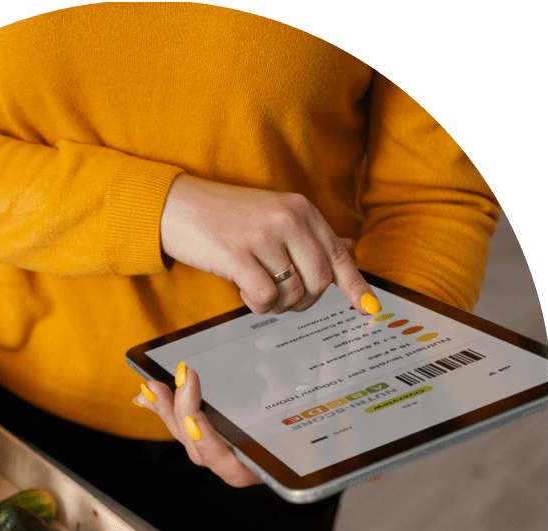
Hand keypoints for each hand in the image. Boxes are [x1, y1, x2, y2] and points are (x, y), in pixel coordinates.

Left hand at [134, 363, 384, 487]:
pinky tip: (147, 388)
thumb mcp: (334, 450)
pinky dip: (164, 406)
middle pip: (197, 447)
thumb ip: (351, 462)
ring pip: (185, 434)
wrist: (310, 441)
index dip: (208, 442)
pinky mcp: (207, 431)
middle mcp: (234, 464)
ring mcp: (217, 449)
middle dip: (182, 415)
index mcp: (257, 471)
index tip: (198, 414)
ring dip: (166, 409)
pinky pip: (181, 422)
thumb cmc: (321, 444)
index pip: (226, 464)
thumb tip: (376, 475)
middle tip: (177, 381)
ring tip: (152, 383)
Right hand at [160, 175, 380, 315]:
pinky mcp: (238, 255)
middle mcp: (288, 219)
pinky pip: (266, 298)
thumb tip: (348, 247)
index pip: (338, 254)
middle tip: (286, 301)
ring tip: (259, 291)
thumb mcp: (274, 214)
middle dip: (304, 301)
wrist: (178, 206)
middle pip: (319, 281)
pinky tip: (244, 292)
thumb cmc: (225, 215)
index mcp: (301, 209)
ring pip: (293, 293)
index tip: (368, 307)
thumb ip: (311, 234)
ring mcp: (264, 236)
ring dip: (279, 305)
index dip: (355, 285)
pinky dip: (258, 305)